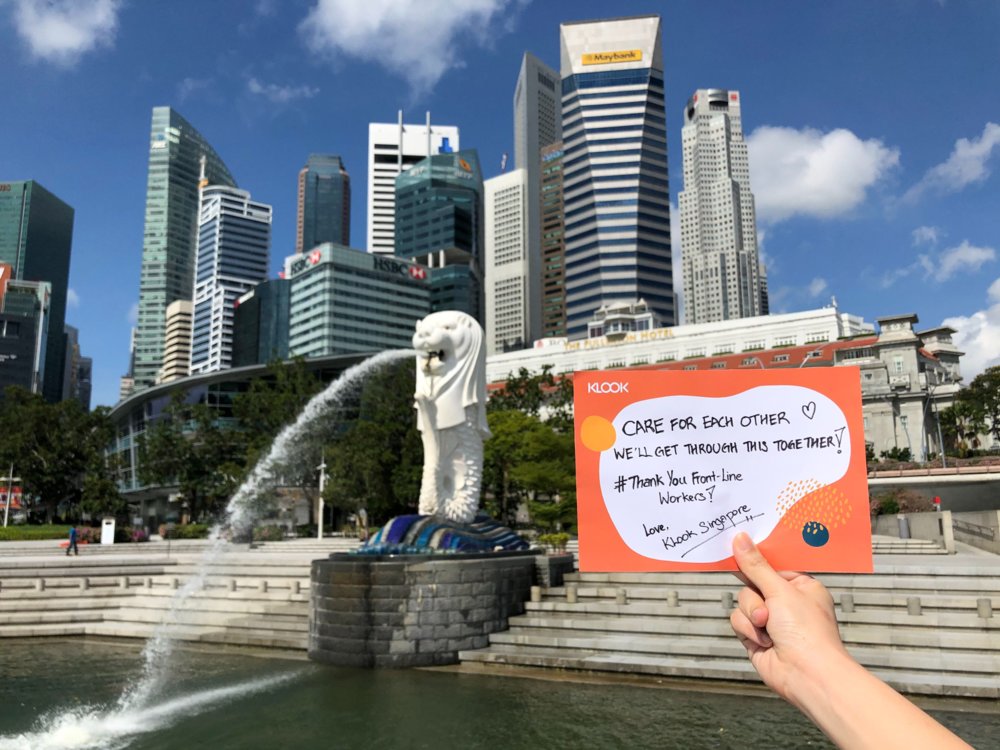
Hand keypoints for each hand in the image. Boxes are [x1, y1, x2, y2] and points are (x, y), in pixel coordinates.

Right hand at [729, 532, 848, 705]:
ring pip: (742, 603)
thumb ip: (755, 566)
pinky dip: (748, 631)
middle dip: (756, 599)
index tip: (740, 549)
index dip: (757, 561)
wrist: (806, 674)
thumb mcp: (780, 590)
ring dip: (752, 616)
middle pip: (751, 584)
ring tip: (768, 629)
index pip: (771, 565)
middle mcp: (786, 603)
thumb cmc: (807, 632)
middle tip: (769, 609)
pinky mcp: (757, 637)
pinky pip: (738, 621)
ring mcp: (771, 621)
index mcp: (801, 586)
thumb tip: (740, 538)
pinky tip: (764, 642)